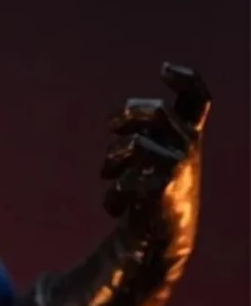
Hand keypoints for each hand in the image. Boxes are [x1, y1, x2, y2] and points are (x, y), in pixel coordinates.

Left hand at [101, 63, 210, 260]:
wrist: (162, 237)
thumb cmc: (152, 191)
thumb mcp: (154, 157)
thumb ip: (144, 133)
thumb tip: (119, 116)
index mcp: (187, 136)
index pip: (198, 100)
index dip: (186, 80)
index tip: (163, 68)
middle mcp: (188, 148)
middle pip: (158, 112)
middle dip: (127, 113)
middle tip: (110, 126)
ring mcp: (178, 168)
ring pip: (134, 145)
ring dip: (112, 160)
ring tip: (107, 175)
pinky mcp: (163, 189)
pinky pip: (126, 182)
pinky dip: (112, 197)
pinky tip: (115, 208)